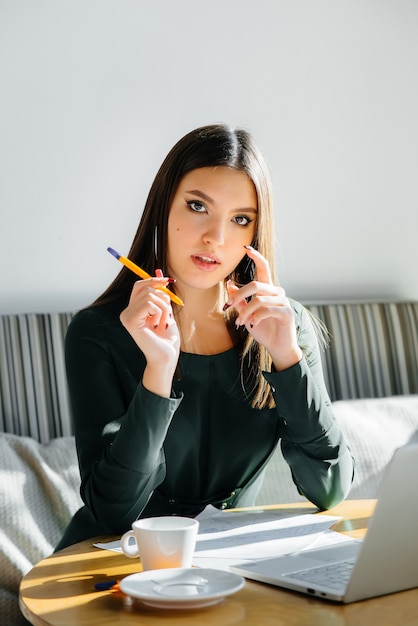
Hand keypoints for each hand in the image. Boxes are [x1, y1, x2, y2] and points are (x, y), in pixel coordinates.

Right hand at [120, 272, 179, 395]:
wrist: (167, 356)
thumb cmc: (167, 337)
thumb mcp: (166, 309)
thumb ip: (161, 293)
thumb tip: (160, 272)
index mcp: (133, 309)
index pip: (140, 285)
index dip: (153, 280)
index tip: (168, 281)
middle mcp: (126, 312)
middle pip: (145, 287)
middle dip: (163, 297)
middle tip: (167, 314)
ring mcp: (126, 317)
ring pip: (150, 295)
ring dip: (163, 307)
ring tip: (163, 322)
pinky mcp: (130, 321)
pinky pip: (149, 304)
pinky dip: (160, 312)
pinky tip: (158, 325)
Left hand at [226, 246, 301, 370]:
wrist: (277, 346)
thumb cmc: (263, 329)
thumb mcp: (247, 313)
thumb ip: (240, 300)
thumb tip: (228, 284)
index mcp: (268, 290)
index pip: (263, 268)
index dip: (256, 257)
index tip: (246, 248)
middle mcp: (277, 293)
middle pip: (255, 285)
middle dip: (238, 295)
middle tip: (228, 306)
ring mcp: (283, 302)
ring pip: (259, 300)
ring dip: (245, 312)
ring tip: (240, 323)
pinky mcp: (286, 313)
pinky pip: (267, 310)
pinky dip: (256, 317)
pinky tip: (252, 325)